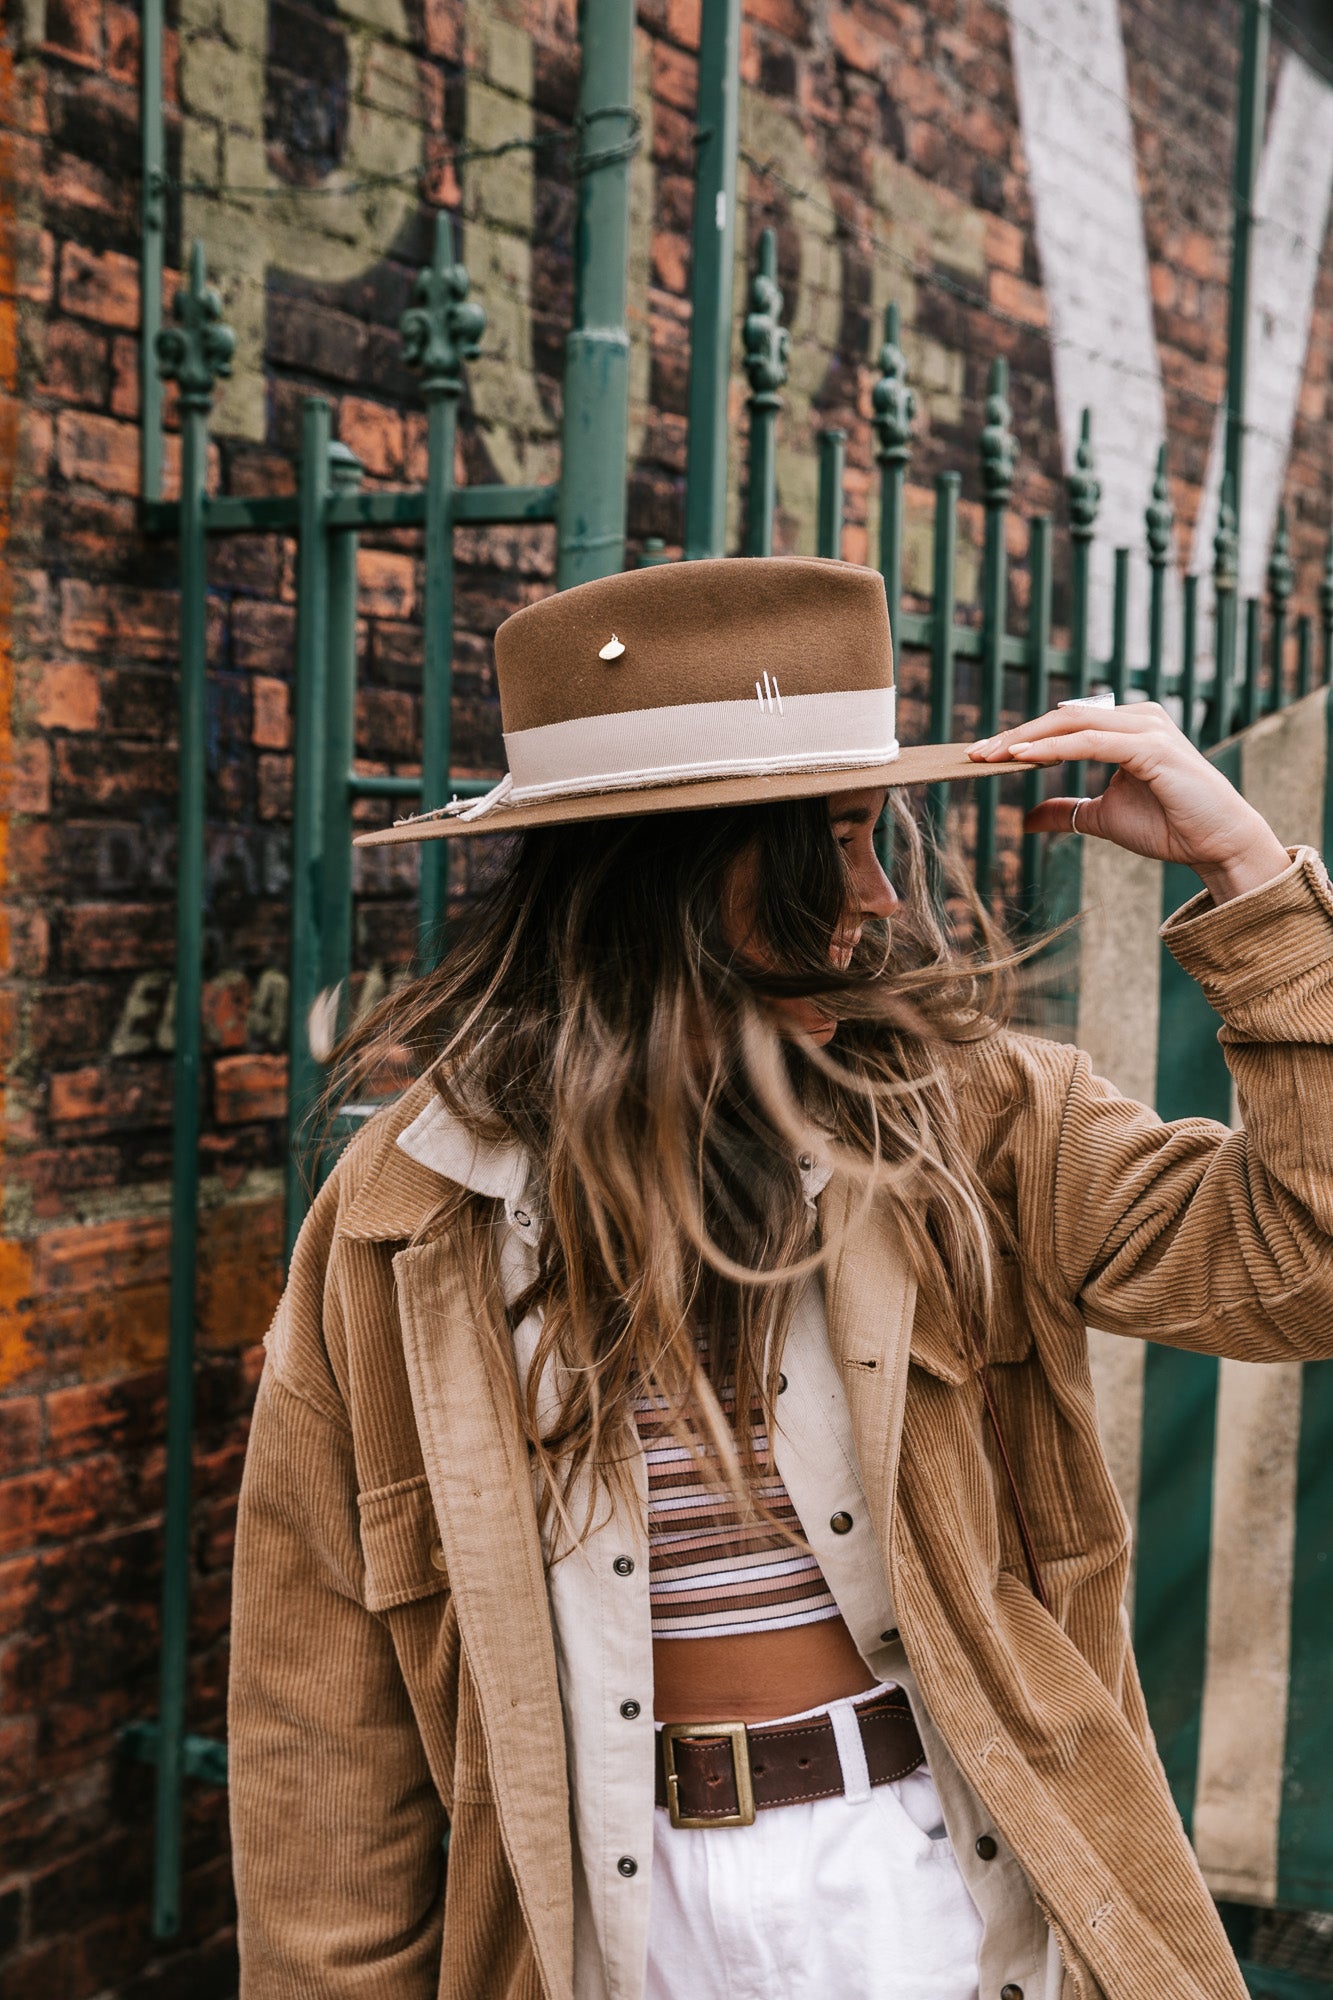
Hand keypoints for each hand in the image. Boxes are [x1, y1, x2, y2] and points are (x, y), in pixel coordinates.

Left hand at [967, 701, 1290, 904]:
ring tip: (990, 756)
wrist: (1217, 844)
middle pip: (1062, 716)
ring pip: (1073, 723)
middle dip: (1015, 735)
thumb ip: (1067, 811)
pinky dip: (1055, 748)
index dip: (1021, 737)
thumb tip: (1026, 818)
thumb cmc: (1169, 826)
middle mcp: (1137, 718)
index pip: (1064, 724)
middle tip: (974, 753)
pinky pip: (1092, 742)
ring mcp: (1147, 728)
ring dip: (1027, 738)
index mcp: (1126, 727)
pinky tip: (1025, 758)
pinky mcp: (1152, 747)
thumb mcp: (1103, 818)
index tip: (982, 755)